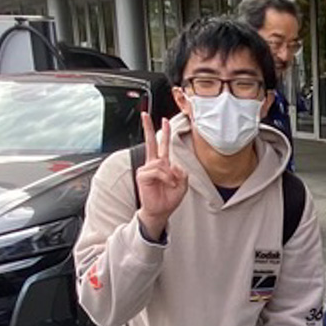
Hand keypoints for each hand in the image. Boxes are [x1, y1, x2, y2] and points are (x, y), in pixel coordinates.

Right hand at [134, 113, 187, 236]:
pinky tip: (167, 184)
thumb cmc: (169, 198)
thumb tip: (172, 165)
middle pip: (150, 142)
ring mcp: (147, 169)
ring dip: (170, 175)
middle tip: (144, 114)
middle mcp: (153, 164)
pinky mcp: (142, 175)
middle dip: (147, 127)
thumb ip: (182, 173)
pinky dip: (166, 178)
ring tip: (171, 184)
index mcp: (163, 164)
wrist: (160, 211)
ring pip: (162, 163)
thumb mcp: (183, 185)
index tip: (164, 120)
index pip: (162, 145)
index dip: (164, 133)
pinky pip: (158, 170)